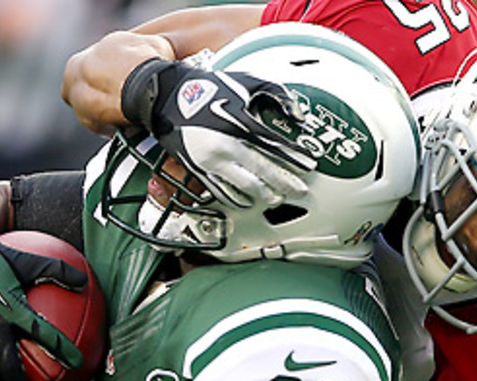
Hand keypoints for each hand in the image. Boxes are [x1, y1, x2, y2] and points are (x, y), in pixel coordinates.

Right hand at [121, 58, 316, 207]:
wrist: (167, 96)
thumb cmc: (208, 88)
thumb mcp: (246, 82)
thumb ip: (277, 95)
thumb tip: (298, 115)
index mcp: (239, 122)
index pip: (275, 145)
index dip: (294, 157)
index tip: (309, 165)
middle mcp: (225, 144)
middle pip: (262, 170)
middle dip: (284, 182)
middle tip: (299, 190)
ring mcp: (210, 160)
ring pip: (243, 186)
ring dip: (263, 194)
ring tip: (276, 198)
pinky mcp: (197, 169)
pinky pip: (220, 191)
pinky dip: (237, 199)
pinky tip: (248, 201)